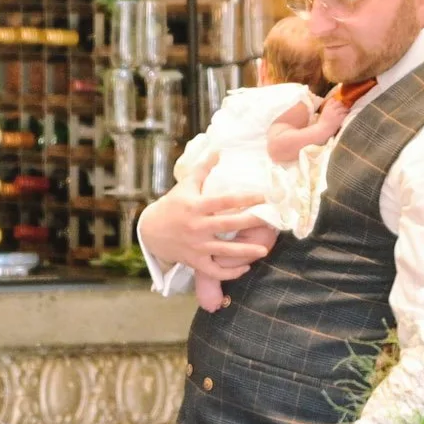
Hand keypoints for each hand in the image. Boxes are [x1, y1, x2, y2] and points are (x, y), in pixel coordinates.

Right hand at [138, 180, 278, 285]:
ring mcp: (196, 246)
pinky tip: (245, 267)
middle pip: (229, 224)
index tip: (266, 196)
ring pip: (225, 251)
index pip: (225, 200)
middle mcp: (197, 226)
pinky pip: (215, 270)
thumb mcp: (186, 186)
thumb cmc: (173, 206)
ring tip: (264, 250)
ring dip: (246, 252)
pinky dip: (230, 272)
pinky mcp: (195, 261)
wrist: (150, 231)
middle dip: (252, 222)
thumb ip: (203, 169)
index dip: (246, 197)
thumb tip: (218, 150)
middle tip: (273, 221)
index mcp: (196, 206)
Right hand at [318, 95, 349, 131]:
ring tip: (347, 111)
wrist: (322, 130)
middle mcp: (331, 109)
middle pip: (339, 102)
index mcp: (326, 107)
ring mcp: (335, 113)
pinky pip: (345, 114)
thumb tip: (334, 108)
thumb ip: (328, 110)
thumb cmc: (322, 124)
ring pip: (344, 108)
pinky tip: (347, 116)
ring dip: (346, 110)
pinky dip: (347, 115)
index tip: (338, 104)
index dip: (336, 101)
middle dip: (342, 105)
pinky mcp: (339, 118)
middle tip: (344, 107)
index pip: (332, 99)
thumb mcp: (323, 114)